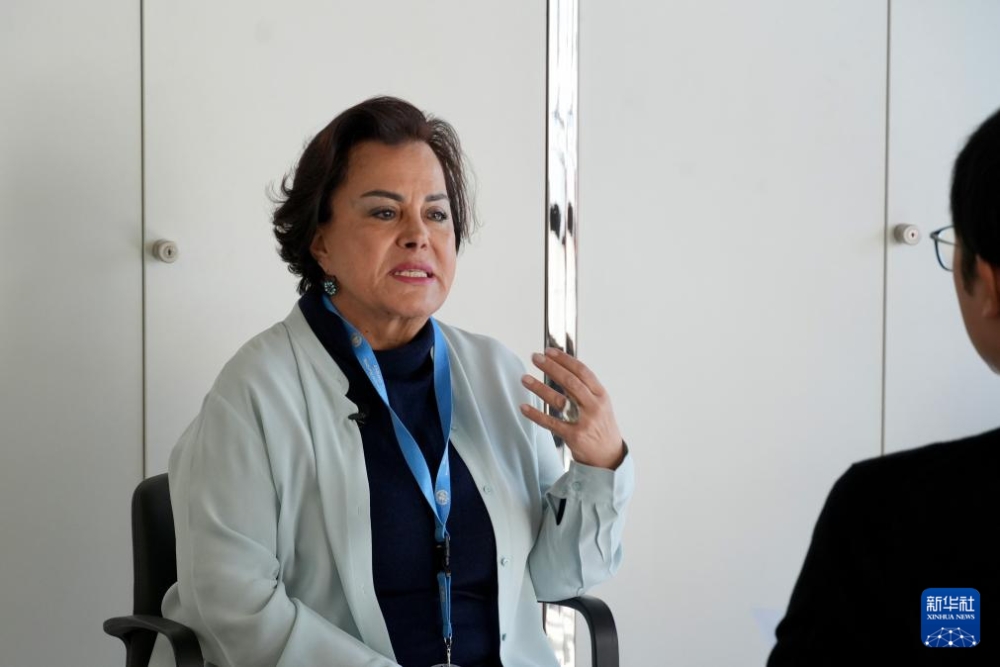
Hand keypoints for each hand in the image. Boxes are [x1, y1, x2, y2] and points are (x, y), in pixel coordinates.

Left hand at [519, 348, 625, 469]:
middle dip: (551, 367)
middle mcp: (594, 406)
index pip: (582, 371)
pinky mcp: (574, 436)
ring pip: (559, 400)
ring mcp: (585, 422)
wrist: (609, 456)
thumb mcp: (600, 404)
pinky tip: (524, 407)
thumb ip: (584, 389)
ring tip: (525, 379)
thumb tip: (562, 368)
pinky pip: (551, 423)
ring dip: (539, 388)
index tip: (550, 351)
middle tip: (535, 358)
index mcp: (601, 395)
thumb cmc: (601, 426)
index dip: (565, 359)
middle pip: (570, 382)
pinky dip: (536, 415)